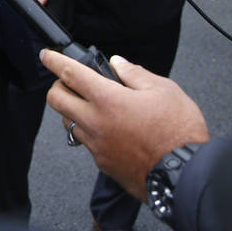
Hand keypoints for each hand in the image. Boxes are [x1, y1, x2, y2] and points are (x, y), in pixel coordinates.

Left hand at [41, 48, 208, 200]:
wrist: (185, 175)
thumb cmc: (179, 132)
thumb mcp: (164, 90)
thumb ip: (135, 74)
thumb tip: (118, 64)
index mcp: (108, 99)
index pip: (70, 74)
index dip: (54, 61)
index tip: (47, 55)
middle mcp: (95, 122)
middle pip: (56, 99)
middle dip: (58, 85)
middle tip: (72, 81)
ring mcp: (96, 146)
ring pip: (67, 122)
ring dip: (72, 109)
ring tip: (94, 104)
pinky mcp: (102, 163)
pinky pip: (85, 142)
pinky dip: (89, 130)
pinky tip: (108, 127)